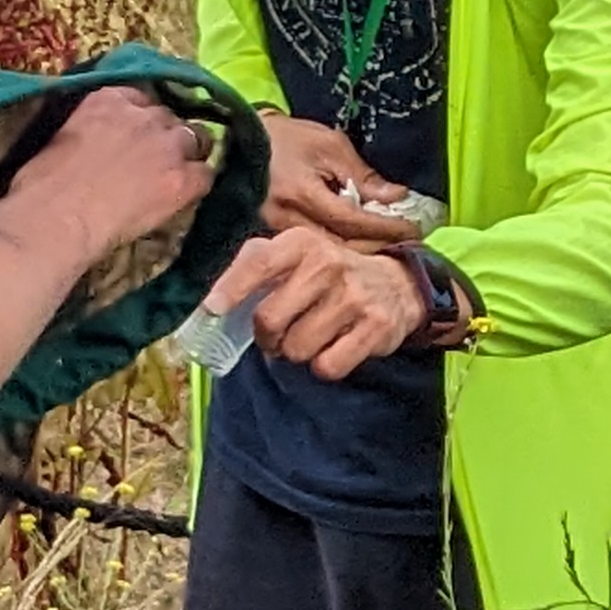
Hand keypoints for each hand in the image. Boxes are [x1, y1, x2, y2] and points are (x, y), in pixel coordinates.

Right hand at [0, 85, 215, 268]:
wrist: (55, 217)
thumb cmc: (43, 184)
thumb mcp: (65, 135)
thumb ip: (93, 127)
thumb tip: (101, 141)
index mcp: (110, 98)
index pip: (143, 99)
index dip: (144, 121)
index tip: (137, 137)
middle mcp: (145, 114)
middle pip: (172, 118)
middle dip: (166, 136)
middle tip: (155, 161)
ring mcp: (168, 145)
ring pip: (198, 139)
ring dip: (189, 155)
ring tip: (175, 176)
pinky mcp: (183, 178)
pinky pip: (207, 175)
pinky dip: (197, 185)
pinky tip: (183, 198)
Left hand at [212, 225, 421, 380]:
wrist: (398, 284)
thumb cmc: (330, 274)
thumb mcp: (298, 254)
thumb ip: (256, 264)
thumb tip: (214, 298)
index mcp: (302, 243)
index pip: (259, 263)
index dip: (232, 288)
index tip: (212, 309)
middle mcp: (328, 264)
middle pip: (271, 319)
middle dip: (266, 337)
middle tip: (275, 336)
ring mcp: (353, 296)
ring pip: (296, 348)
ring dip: (295, 352)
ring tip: (309, 338)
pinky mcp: (375, 327)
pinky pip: (327, 366)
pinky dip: (323, 366)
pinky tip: (332, 348)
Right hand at [260, 111, 426, 243]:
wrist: (238, 143)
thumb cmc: (285, 139)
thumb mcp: (329, 146)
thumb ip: (363, 175)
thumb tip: (397, 197)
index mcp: (301, 193)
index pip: (352, 221)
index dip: (385, 228)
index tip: (414, 230)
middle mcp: (285, 220)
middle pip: (340, 247)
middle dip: (377, 246)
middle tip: (407, 242)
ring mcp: (274, 234)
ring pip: (326, 254)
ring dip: (359, 252)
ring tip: (387, 245)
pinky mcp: (269, 240)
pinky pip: (309, 253)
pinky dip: (336, 251)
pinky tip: (356, 245)